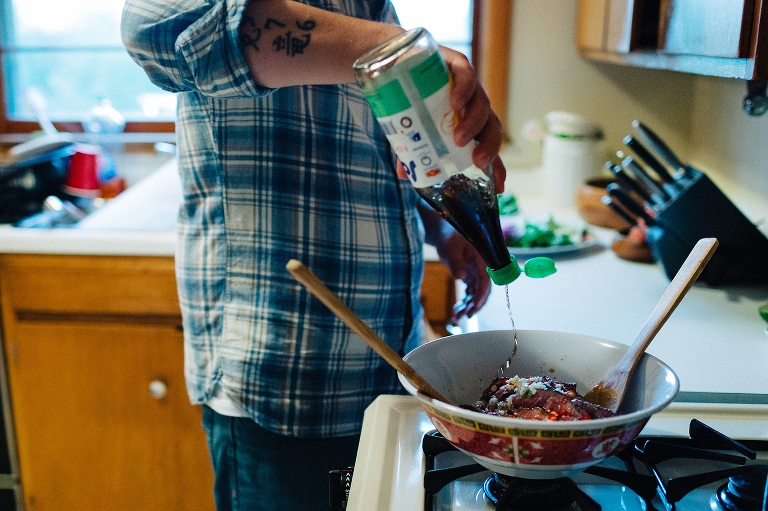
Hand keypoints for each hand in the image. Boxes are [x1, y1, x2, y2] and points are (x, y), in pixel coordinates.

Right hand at [396, 47, 505, 192]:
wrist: (397, 61)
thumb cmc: (410, 101)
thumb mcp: (411, 130)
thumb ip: (410, 150)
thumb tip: (403, 174)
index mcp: (468, 124)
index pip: (488, 147)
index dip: (497, 166)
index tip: (500, 186)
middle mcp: (473, 106)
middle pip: (492, 127)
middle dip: (488, 146)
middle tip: (476, 160)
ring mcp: (467, 85)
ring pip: (482, 104)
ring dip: (473, 123)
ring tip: (458, 138)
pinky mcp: (456, 63)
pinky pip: (467, 76)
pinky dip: (464, 89)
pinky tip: (456, 103)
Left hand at [434, 230, 491, 323]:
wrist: (446, 233)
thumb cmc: (450, 237)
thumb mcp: (452, 249)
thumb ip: (456, 262)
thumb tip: (461, 277)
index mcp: (482, 261)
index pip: (485, 283)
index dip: (480, 298)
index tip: (472, 310)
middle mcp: (482, 269)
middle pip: (482, 292)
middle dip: (474, 306)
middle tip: (463, 317)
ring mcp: (476, 274)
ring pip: (475, 295)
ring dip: (467, 307)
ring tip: (456, 317)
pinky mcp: (470, 277)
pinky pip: (469, 293)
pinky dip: (464, 302)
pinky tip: (456, 311)